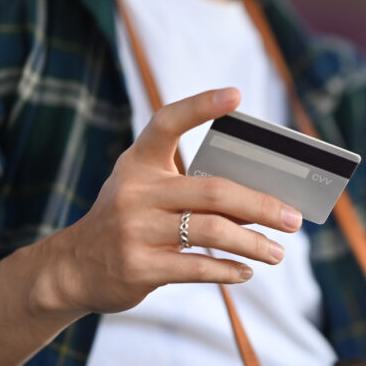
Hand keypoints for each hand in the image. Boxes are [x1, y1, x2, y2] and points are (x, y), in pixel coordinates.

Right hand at [37, 88, 302, 315]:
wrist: (71, 270)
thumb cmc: (128, 224)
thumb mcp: (148, 195)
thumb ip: (193, 191)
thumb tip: (261, 202)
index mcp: (138, 164)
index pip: (166, 123)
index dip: (200, 106)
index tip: (236, 94)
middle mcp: (135, 192)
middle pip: (213, 191)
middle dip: (262, 205)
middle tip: (294, 218)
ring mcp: (134, 230)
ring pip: (212, 231)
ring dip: (254, 243)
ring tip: (278, 252)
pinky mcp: (138, 267)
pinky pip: (197, 267)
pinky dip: (229, 269)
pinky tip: (247, 271)